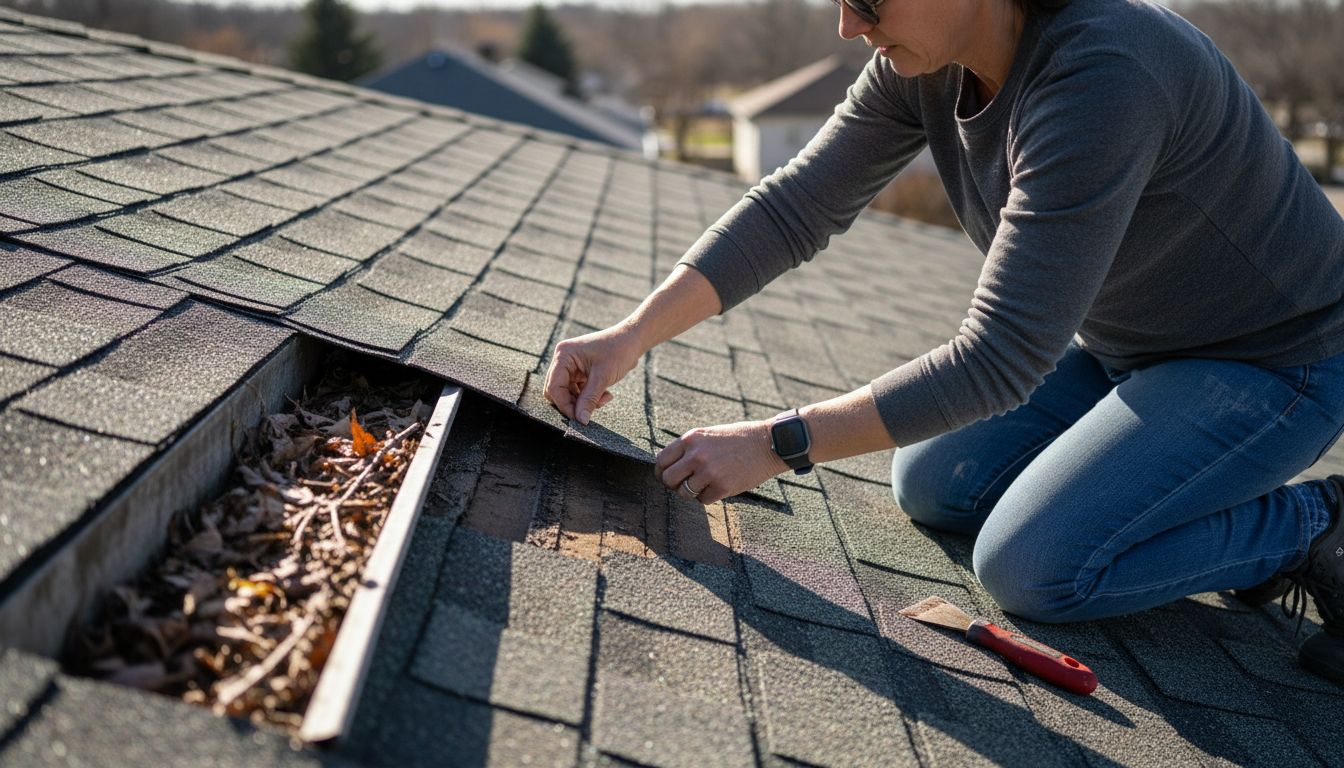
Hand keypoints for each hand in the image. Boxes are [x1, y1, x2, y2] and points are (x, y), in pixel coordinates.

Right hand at [543, 326, 641, 424]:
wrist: (633, 340)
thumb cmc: (618, 351)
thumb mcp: (603, 377)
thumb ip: (589, 399)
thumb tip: (581, 420)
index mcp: (564, 355)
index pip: (554, 386)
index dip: (564, 405)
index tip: (579, 418)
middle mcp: (563, 359)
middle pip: (556, 391)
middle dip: (573, 403)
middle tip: (590, 409)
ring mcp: (571, 365)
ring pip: (568, 393)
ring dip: (584, 401)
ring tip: (604, 399)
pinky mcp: (580, 371)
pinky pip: (578, 391)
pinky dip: (589, 397)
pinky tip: (606, 394)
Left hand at [655, 420, 789, 505]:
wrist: (768, 443)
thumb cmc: (739, 438)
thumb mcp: (709, 434)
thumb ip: (690, 448)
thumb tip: (670, 467)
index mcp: (691, 439)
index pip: (662, 460)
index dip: (661, 471)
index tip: (666, 476)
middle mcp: (697, 455)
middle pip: (668, 479)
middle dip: (673, 485)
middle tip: (682, 485)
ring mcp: (709, 472)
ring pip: (684, 493)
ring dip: (691, 492)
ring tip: (703, 485)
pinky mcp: (722, 486)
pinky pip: (703, 500)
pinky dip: (708, 497)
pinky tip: (718, 487)